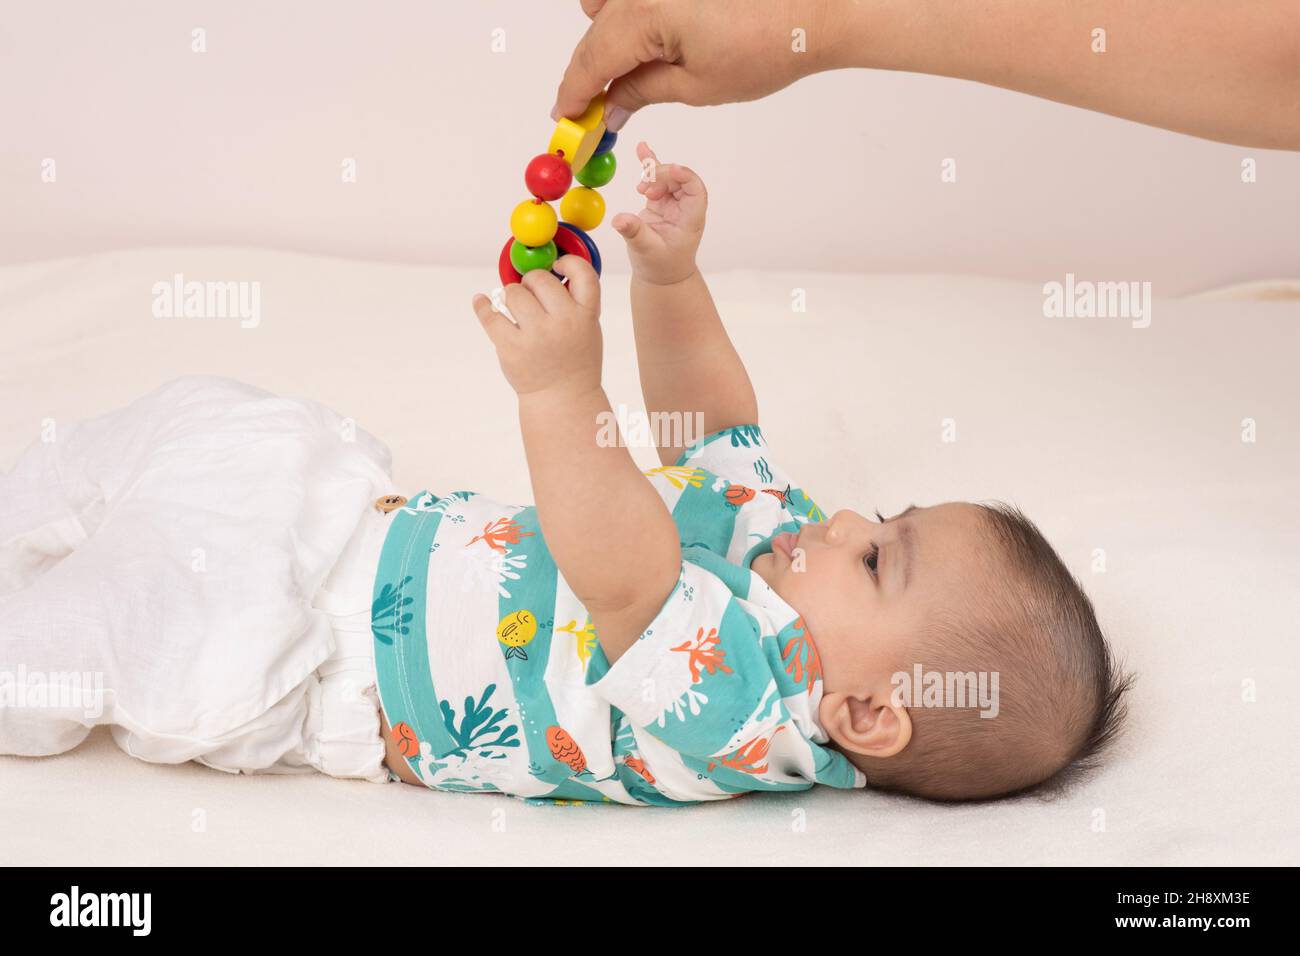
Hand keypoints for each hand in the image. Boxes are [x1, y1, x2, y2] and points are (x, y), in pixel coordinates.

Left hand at [472, 256, 602, 396]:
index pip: (583, 273)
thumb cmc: (574, 359)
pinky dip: (483, 305)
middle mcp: (563, 323)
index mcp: (586, 315)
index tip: (556, 264)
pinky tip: (481, 301)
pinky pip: (490, 315)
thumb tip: (546, 267)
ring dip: (511, 297)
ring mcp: (537, 336)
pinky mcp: (513, 348)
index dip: (568, 262)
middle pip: (538, 279)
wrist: (563, 399)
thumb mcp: (587, 328)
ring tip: (517, 312)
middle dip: (530, 283)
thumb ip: (574, 300)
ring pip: (513, 292)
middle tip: (530, 295)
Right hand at [556, 0, 843, 129]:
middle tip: (590, 111)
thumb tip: (611, 108)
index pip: (591, 60)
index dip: (574, 94)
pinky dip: (625, 15)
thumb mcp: (697, 86)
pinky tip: (641, 42)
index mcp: (645, 14)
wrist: (814, 11)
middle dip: (588, 73)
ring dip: (604, 40)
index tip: (566, 120)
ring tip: (620, 79)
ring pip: (606, 6)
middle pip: (595, 34)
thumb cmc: (766, 46)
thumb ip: (641, 92)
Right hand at [612, 142, 704, 286]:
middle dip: (663, 177)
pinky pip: (656, 180)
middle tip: (644, 188)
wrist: (661, 275)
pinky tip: (642, 149)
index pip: (696, 191)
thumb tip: (619, 220)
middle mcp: (685, 208)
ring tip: (641, 187)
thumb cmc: (660, 266)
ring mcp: (673, 203)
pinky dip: (650, 165)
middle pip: (680, 180)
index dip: (686, 177)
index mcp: (690, 219)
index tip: (670, 170)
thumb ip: (634, 233)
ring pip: (668, 177)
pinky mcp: (660, 202)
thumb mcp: (646, 251)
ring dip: (654, 175)